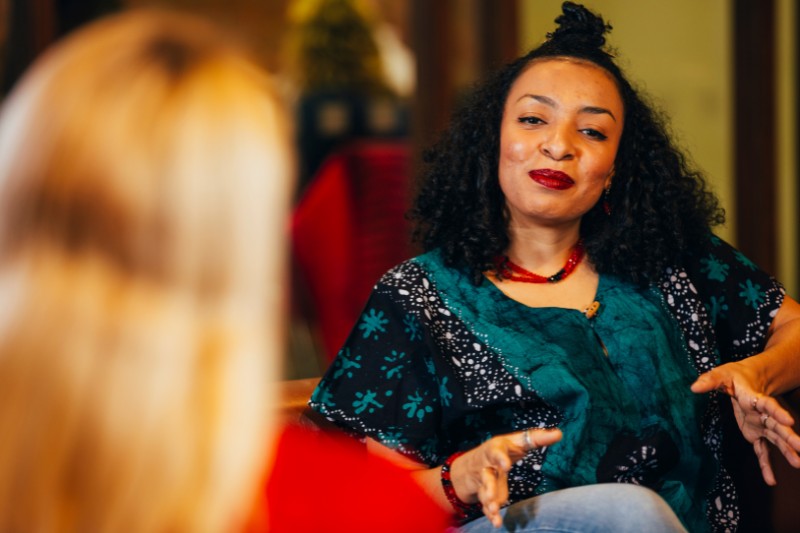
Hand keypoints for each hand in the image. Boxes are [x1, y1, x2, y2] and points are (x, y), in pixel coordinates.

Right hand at [451, 427, 561, 527]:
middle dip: (489, 486)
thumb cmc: (503, 449)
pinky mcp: (485, 494)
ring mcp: (484, 482)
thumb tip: (559, 433)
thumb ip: (537, 438)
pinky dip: (490, 514)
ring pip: (484, 492)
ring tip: (495, 511)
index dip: (500, 459)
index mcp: (494, 450)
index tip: (506, 466)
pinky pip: (486, 505)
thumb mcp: (518, 441)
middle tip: (493, 497)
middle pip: (486, 476)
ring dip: (489, 502)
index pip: (496, 453)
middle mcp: (487, 466)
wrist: (475, 461)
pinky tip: (496, 522)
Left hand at [692, 362, 799, 484]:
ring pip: (775, 439)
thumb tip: (694, 388)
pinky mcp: (755, 434)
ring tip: (797, 463)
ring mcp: (761, 426)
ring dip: (786, 451)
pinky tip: (771, 480)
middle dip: (788, 436)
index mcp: (755, 399)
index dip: (778, 412)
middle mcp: (762, 414)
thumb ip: (709, 381)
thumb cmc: (732, 377)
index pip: (768, 405)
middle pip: (777, 425)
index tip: (790, 420)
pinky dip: (765, 465)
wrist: (744, 380)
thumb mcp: (720, 375)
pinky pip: (762, 451)